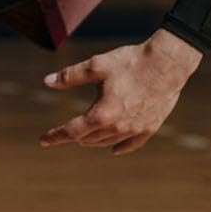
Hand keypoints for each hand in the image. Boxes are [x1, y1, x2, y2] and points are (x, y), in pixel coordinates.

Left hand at [38, 30, 202, 156]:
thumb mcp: (96, 65)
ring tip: (85, 136)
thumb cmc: (131, 61)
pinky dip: (119, 148)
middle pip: (88, 139)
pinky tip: (112, 150)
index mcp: (101, 114)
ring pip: (107, 142)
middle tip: (64, 132)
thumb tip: (47, 82)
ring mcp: (134, 130)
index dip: (55, 136)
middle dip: (74, 136)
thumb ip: (70, 76)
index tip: (43, 141)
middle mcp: (117, 127)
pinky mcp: (149, 128)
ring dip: (93, 140)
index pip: (72, 131)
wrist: (167, 63)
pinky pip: (130, 145)